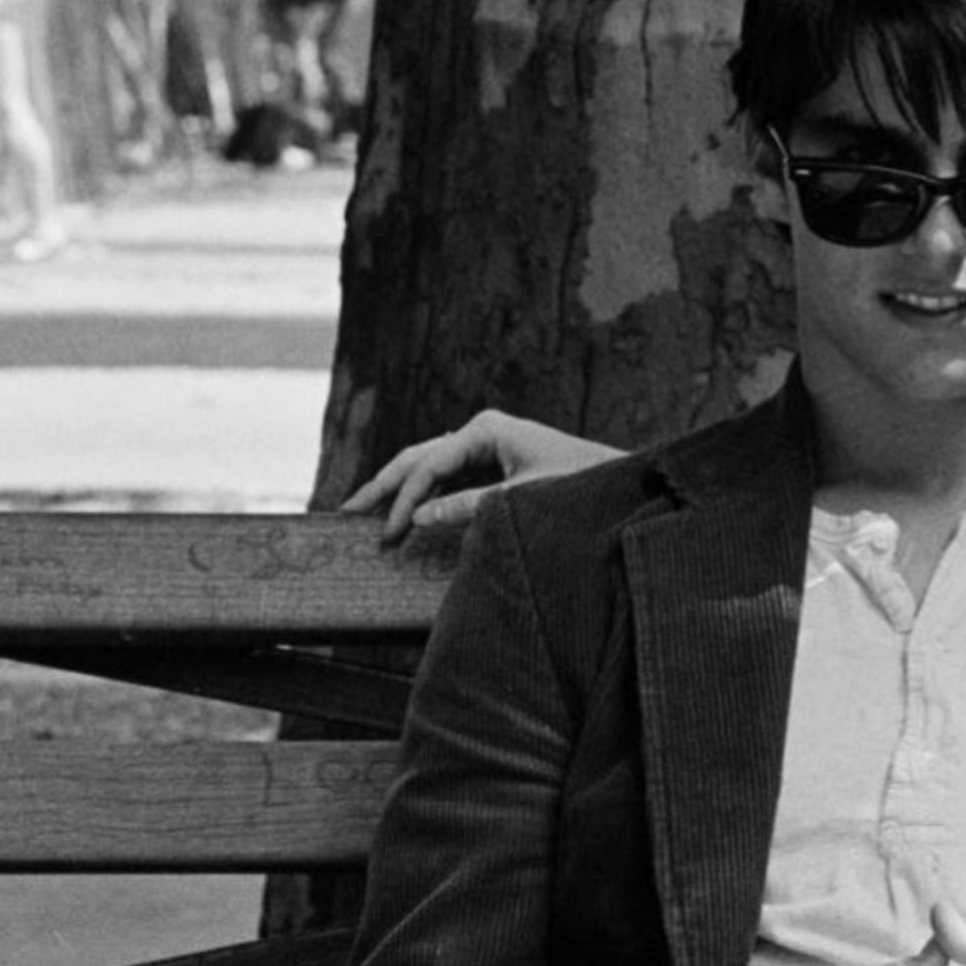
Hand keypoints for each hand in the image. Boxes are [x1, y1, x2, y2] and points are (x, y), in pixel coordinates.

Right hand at [339, 409, 619, 539]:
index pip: (428, 465)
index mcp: (486, 429)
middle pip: (418, 457)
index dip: (403, 501)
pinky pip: (448, 477)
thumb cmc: (579, 485)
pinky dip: (424, 494)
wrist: (619, 481)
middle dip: (384, 485)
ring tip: (364, 513)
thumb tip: (416, 520)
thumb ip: (470, 508)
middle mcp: (481, 431)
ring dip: (399, 489)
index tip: (388, 536)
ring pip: (429, 465)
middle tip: (346, 513)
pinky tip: (405, 510)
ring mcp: (486, 445)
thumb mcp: (523, 500)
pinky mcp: (493, 463)